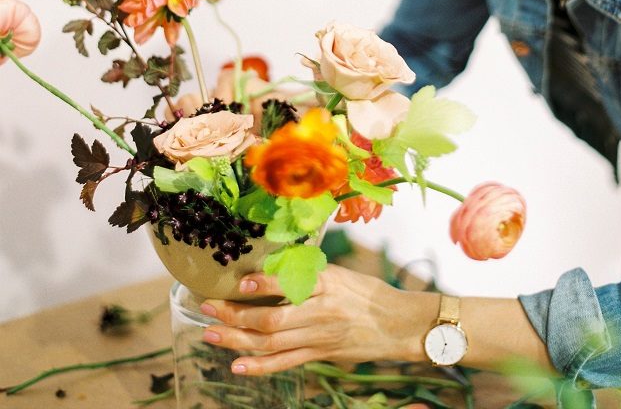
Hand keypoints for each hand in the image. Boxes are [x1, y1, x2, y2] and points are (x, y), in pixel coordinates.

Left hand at [198, 264, 437, 375]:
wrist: (397, 323)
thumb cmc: (367, 292)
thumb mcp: (340, 273)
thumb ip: (308, 274)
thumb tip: (270, 268)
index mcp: (327, 284)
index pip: (290, 285)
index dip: (263, 286)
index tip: (241, 282)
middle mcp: (320, 312)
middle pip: (272, 320)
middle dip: (235, 316)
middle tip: (208, 307)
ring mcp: (319, 338)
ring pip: (271, 344)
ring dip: (237, 341)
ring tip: (210, 335)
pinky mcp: (319, 355)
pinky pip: (285, 363)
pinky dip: (259, 367)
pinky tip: (237, 365)